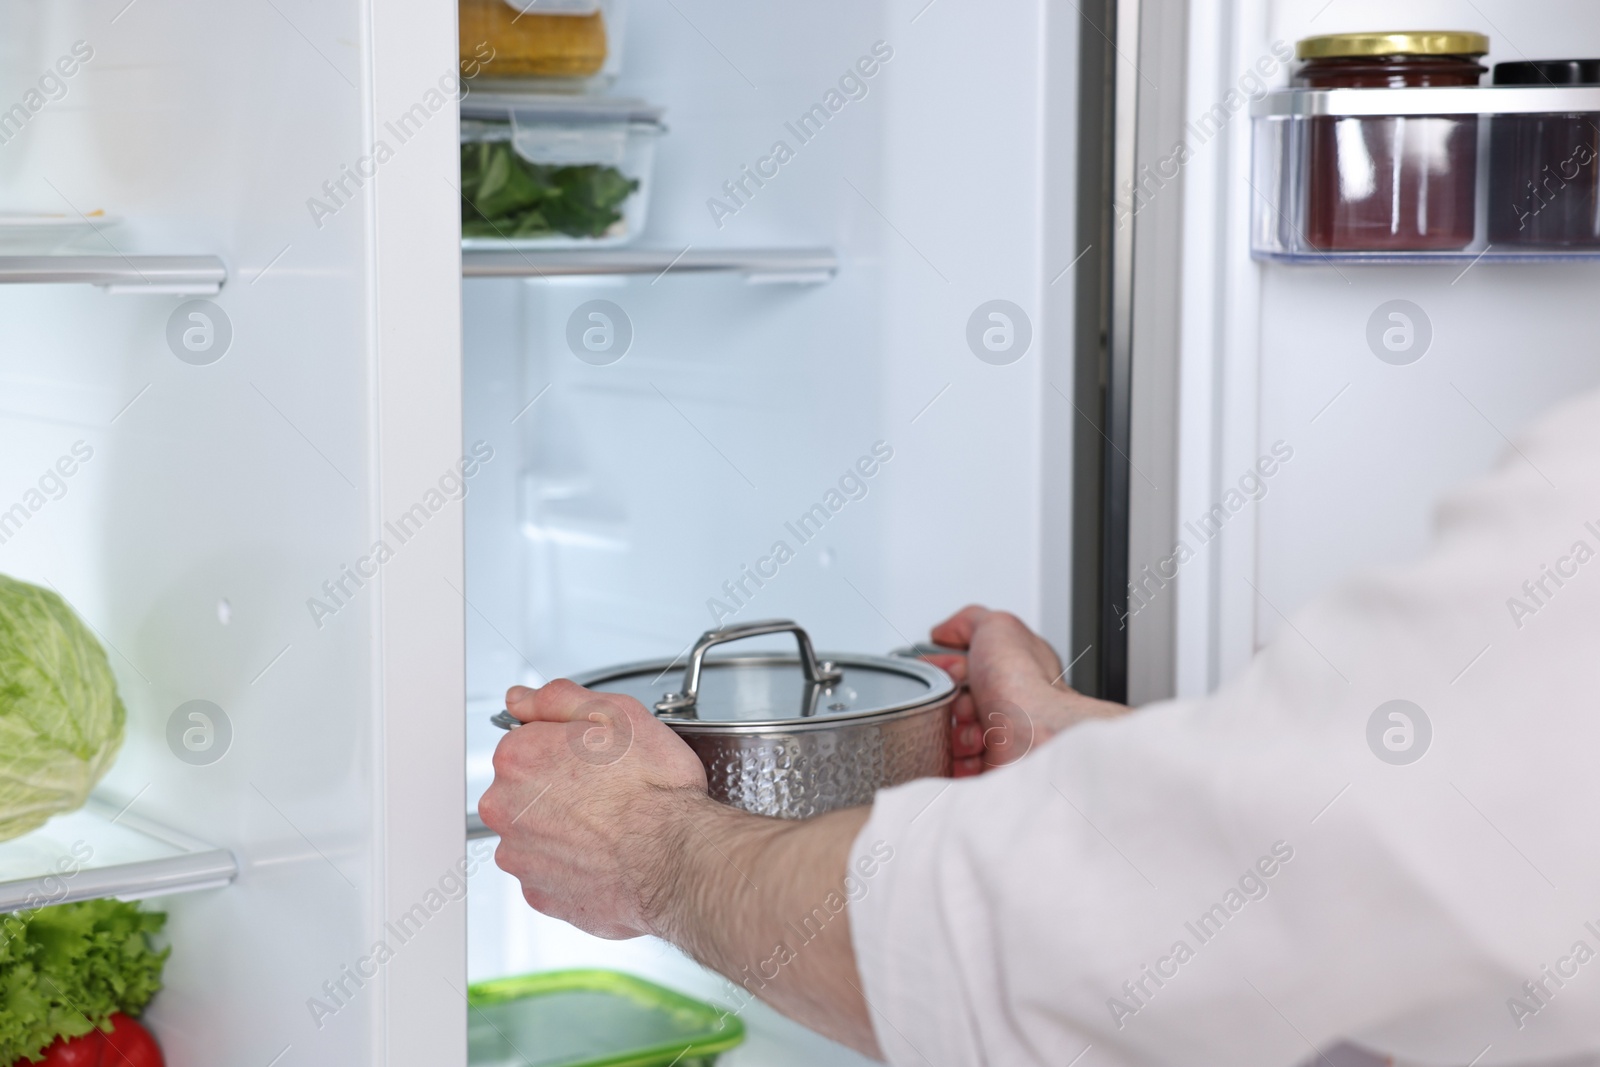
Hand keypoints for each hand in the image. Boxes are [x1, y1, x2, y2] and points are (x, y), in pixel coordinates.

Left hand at [478, 679, 711, 938]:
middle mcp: (507, 809)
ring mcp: (521, 856)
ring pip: (536, 832)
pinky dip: (572, 865)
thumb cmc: (654, 790)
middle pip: (526, 789)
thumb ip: (558, 699)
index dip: (565, 745)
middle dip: (559, 788)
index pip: (525, 741)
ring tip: (609, 826)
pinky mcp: (540, 895)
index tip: (592, 756)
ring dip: (564, 828)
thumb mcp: (616, 713)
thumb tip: (522, 698)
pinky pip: (550, 873)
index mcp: (518, 757)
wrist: (677, 859)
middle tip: (606, 789)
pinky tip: (605, 855)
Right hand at [924, 605, 1127, 774]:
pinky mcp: (989, 766)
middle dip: (950, 698)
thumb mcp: (996, 625)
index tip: (937, 665)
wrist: (1034, 735)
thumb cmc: (1024, 683)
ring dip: (954, 729)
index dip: (947, 663)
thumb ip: (969, 621)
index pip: (968, 662)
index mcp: (1014, 667)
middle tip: (965, 698)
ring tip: (975, 727)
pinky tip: (974, 749)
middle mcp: (1009, 702)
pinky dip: (956, 757)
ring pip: (952, 732)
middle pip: (955, 698)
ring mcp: (1000, 736)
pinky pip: (953, 763)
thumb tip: (945, 631)